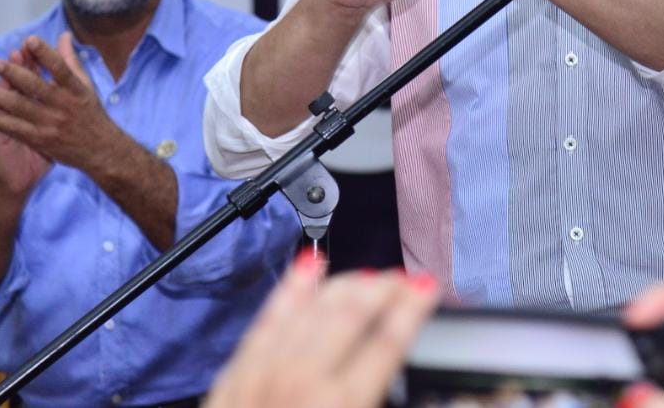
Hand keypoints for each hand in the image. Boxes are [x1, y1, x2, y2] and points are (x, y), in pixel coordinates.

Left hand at [0, 33, 121, 176]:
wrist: (99, 150)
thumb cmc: (91, 113)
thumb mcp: (86, 85)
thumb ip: (71, 60)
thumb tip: (64, 35)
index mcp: (76, 89)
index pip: (61, 68)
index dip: (45, 53)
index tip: (30, 40)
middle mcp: (63, 105)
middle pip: (36, 86)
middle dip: (14, 73)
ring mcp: (50, 123)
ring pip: (19, 107)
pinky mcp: (40, 139)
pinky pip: (14, 128)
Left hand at [206, 256, 440, 407]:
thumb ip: (376, 398)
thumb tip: (394, 385)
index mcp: (341, 407)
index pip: (387, 342)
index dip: (412, 308)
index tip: (428, 287)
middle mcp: (302, 385)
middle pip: (351, 314)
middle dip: (382, 287)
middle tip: (403, 277)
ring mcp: (264, 376)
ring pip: (312, 308)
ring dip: (344, 284)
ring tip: (368, 274)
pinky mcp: (235, 378)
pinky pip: (268, 320)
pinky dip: (291, 292)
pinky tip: (307, 270)